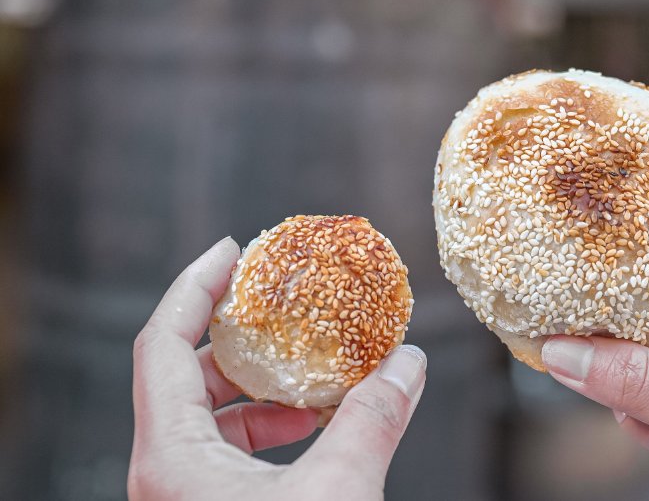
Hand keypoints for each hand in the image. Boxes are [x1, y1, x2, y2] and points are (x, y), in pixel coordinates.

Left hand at [129, 237, 426, 500]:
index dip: (194, 285)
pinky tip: (311, 425)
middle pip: (184, 374)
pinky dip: (265, 427)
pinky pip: (225, 451)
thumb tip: (408, 363)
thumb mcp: (338, 494)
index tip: (232, 249)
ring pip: (207, 416)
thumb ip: (372, 420)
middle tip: (279, 303)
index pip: (162, 343)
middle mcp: (163, 474)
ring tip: (310, 373)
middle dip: (237, 334)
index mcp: (170, 460)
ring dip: (258, 386)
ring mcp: (182, 497)